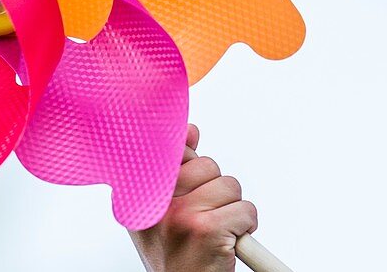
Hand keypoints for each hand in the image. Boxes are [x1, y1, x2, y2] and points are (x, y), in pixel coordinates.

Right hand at [128, 123, 258, 271]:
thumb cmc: (177, 255)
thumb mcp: (164, 212)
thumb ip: (176, 170)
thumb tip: (191, 131)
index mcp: (140, 196)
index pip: (169, 149)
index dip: (187, 156)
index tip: (189, 174)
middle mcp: (156, 204)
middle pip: (206, 165)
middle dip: (214, 189)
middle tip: (202, 218)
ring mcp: (181, 216)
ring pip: (229, 185)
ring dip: (231, 209)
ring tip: (214, 232)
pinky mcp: (208, 230)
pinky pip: (246, 209)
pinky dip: (246, 227)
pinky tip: (227, 244)